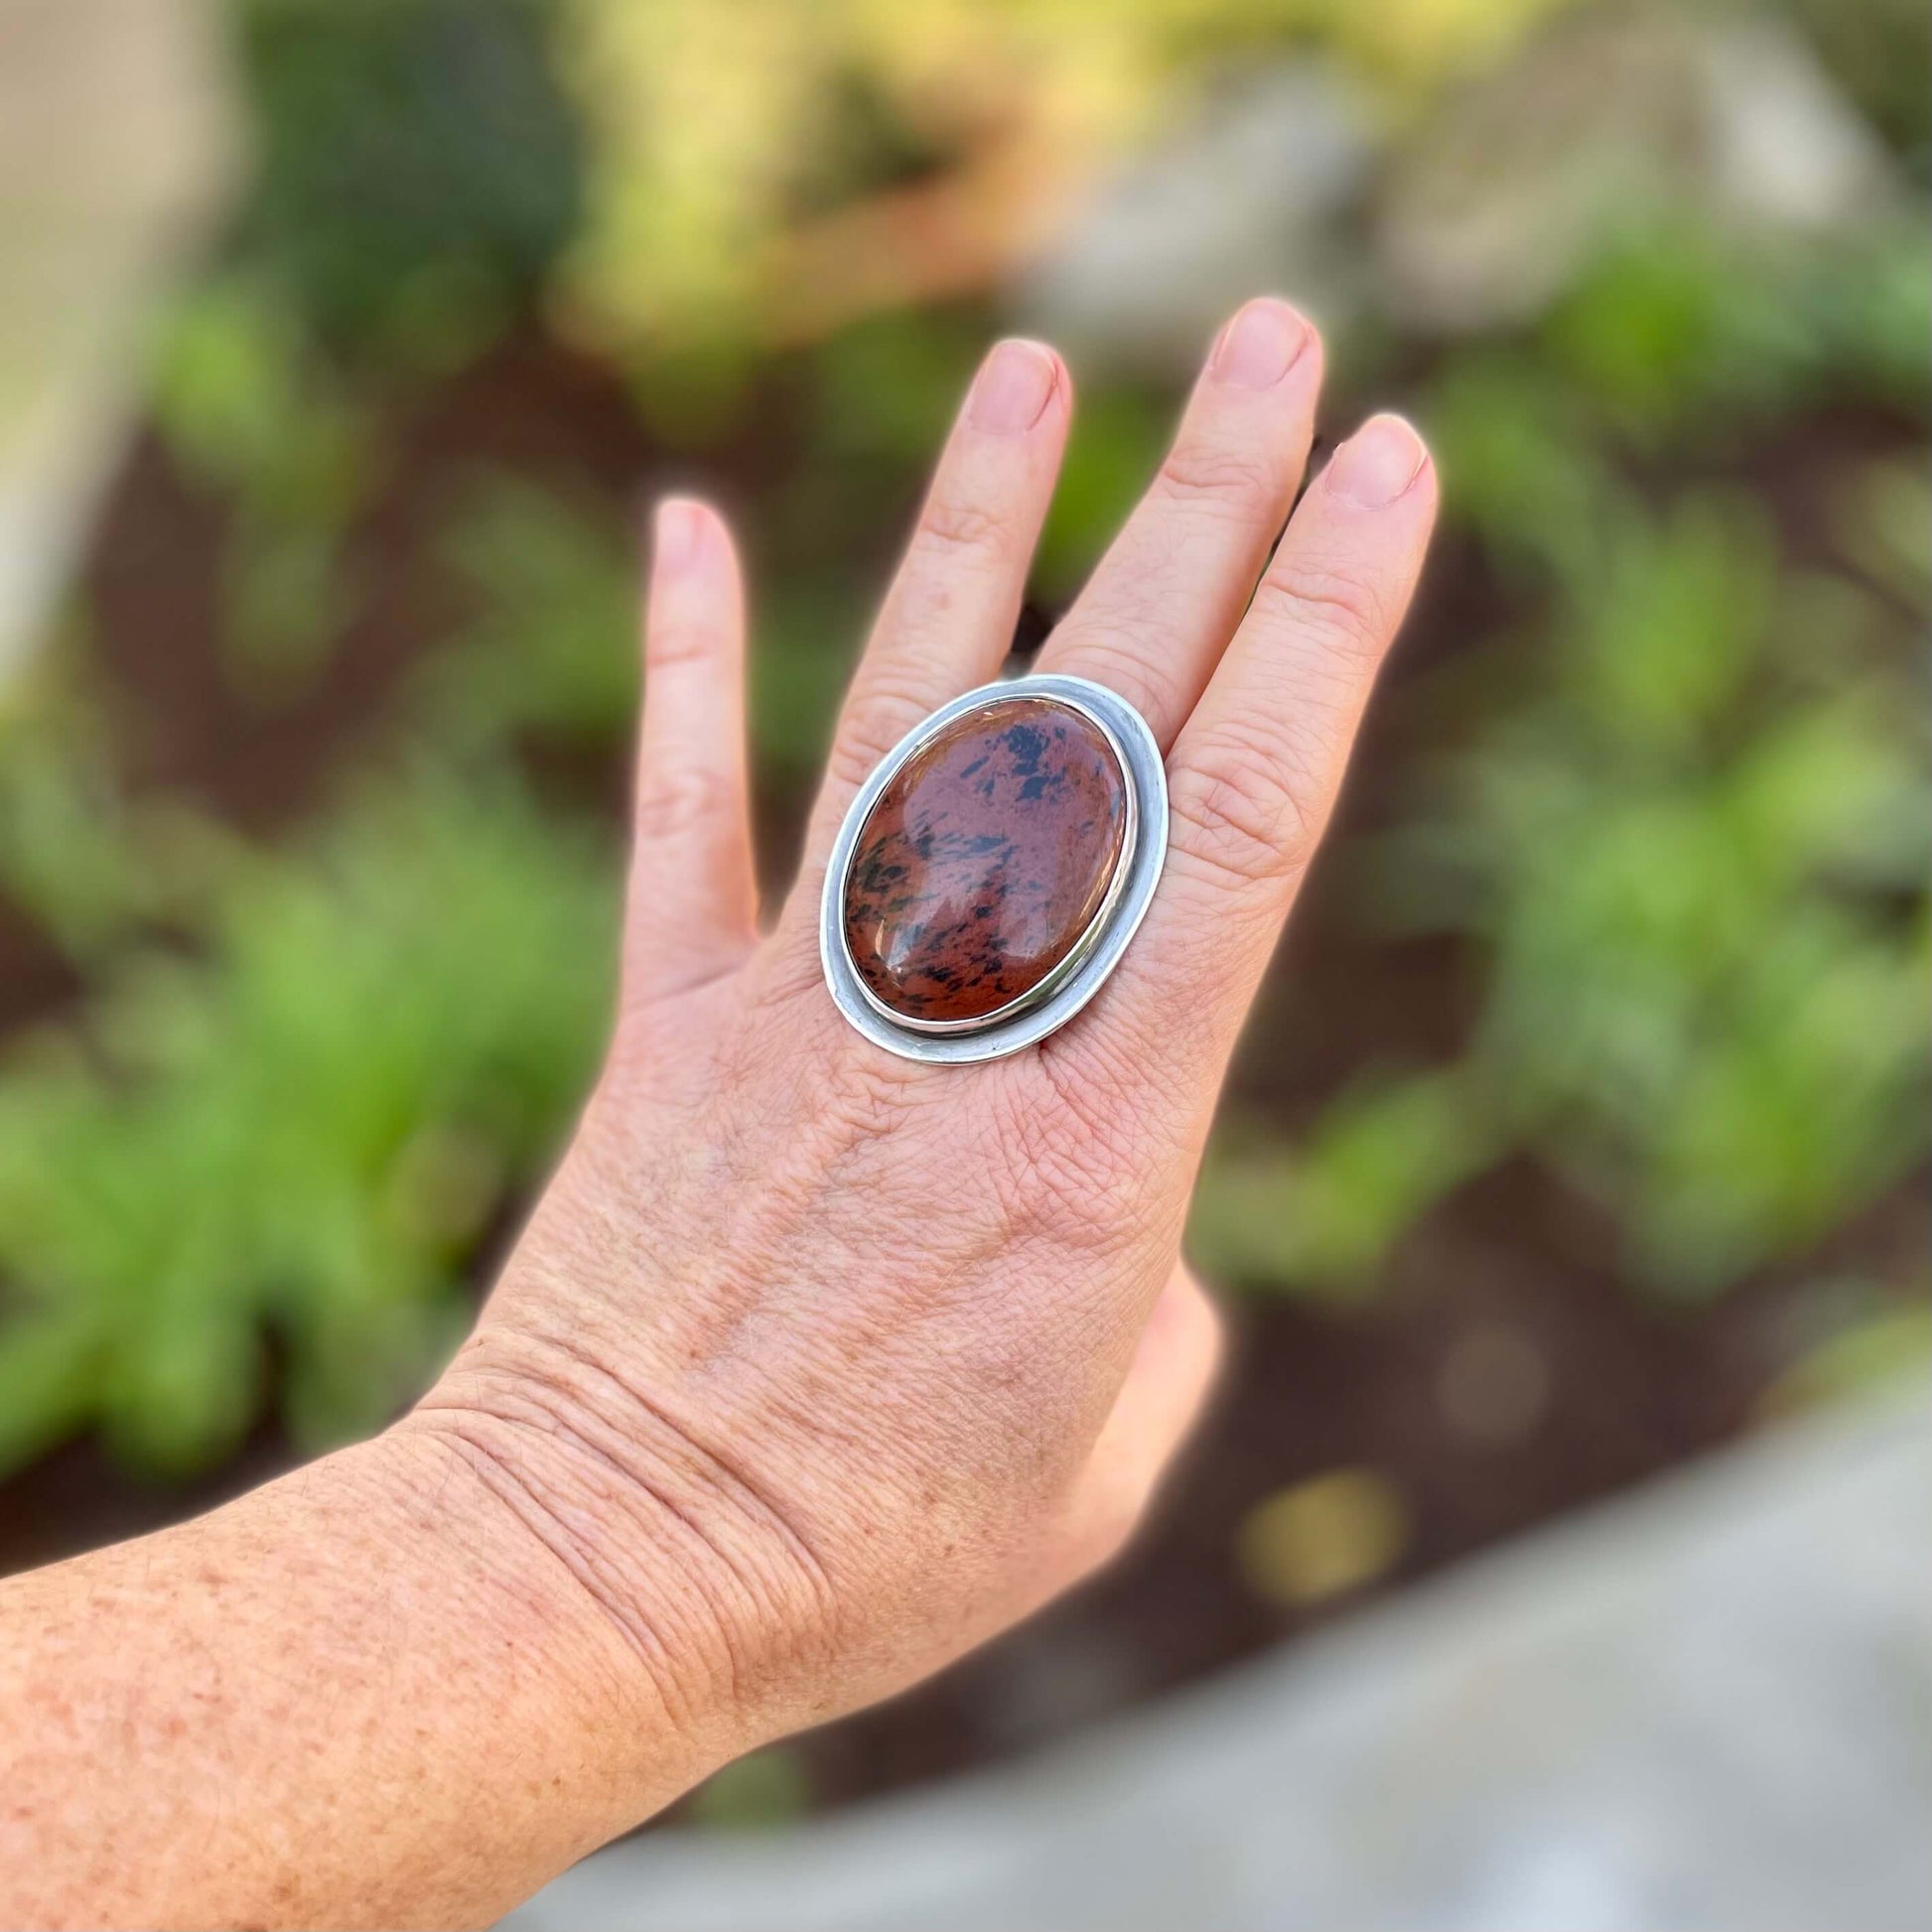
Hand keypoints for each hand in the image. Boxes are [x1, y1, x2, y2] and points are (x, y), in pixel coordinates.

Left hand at [409, 300, 1434, 1784]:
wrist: (601, 1579)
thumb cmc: (876, 1556)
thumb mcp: (1103, 1462)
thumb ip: (1152, 1296)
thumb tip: (1115, 1188)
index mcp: (1103, 1138)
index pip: (1246, 823)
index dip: (1327, 626)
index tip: (1387, 472)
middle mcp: (959, 1028)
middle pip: (1109, 727)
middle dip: (1211, 516)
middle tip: (1282, 344)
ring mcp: (800, 1006)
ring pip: (906, 725)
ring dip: (978, 530)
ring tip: (1040, 366)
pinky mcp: (665, 1023)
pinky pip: (679, 814)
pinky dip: (683, 665)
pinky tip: (687, 520)